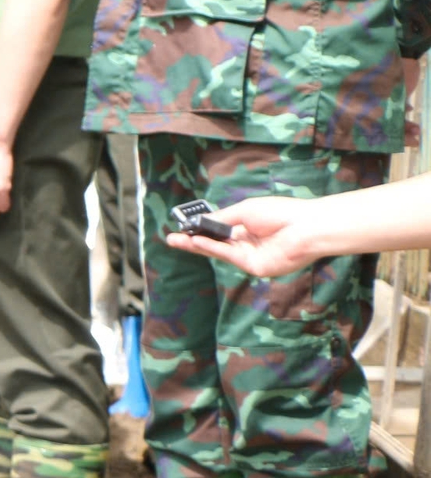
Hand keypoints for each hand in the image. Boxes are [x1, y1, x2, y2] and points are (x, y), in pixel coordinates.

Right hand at [164, 197, 319, 277]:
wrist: (306, 226)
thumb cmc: (280, 213)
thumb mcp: (245, 210)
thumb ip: (222, 218)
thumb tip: (202, 221)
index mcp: (247, 229)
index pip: (218, 232)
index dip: (201, 230)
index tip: (184, 227)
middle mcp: (247, 245)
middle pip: (215, 244)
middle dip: (193, 241)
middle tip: (171, 238)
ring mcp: (251, 257)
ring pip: (219, 252)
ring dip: (198, 246)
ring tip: (177, 240)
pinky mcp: (255, 267)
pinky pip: (229, 257)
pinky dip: (212, 249)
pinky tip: (198, 242)